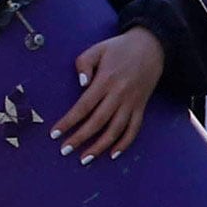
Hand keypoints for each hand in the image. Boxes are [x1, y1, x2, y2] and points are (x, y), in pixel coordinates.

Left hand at [53, 26, 165, 160]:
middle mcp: (119, 95)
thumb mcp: (97, 49)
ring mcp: (132, 103)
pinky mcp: (141, 107)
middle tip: (64, 150)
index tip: (55, 133)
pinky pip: (134, 129)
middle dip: (80, 138)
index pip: (83, 106)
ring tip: (85, 159)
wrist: (152, 47)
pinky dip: (125, 143)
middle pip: (98, 122)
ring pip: (115, 130)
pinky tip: (113, 155)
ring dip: (100, 147)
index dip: (69, 121)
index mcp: (105, 80)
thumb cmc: (119, 48)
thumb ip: (84, 63)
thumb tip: (81, 84)